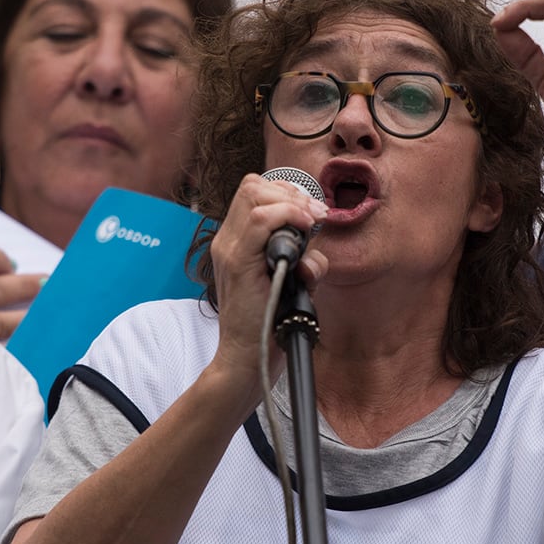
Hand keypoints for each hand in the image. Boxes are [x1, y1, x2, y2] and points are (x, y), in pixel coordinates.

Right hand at [204, 174, 327, 400]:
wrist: (248, 358)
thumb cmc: (268, 323)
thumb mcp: (289, 281)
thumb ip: (300, 259)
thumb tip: (316, 246)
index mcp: (236, 242)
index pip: (255, 193)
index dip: (286, 192)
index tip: (313, 212)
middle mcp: (227, 241)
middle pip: (253, 186)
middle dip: (291, 192)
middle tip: (315, 215)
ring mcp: (229, 250)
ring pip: (254, 194)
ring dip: (291, 202)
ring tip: (310, 222)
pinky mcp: (237, 263)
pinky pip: (258, 220)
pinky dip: (287, 215)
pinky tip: (304, 230)